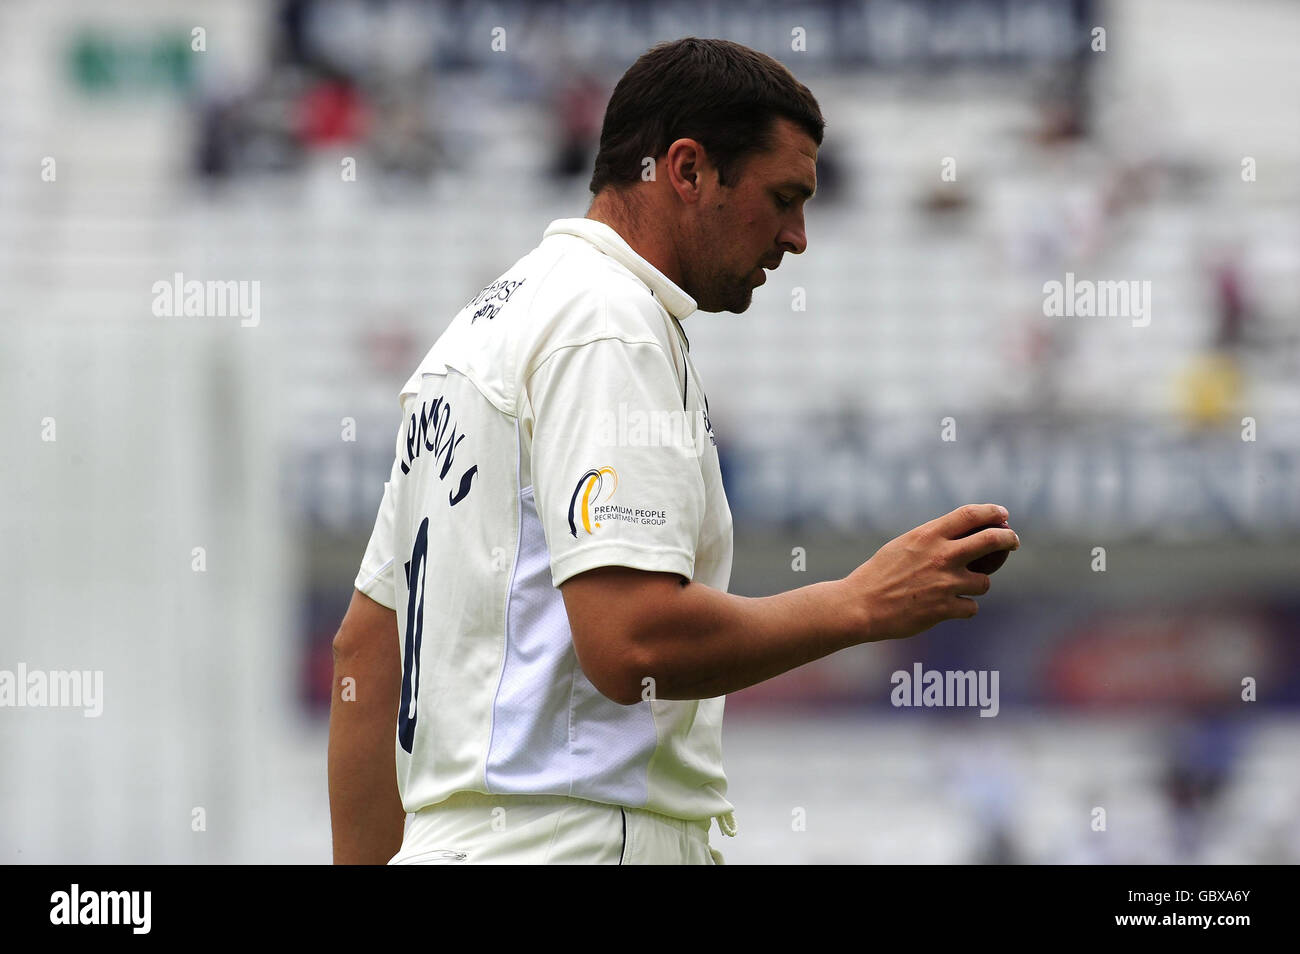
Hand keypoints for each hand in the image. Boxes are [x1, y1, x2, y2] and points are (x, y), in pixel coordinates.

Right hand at [842, 504, 1019, 641]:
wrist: (861, 606)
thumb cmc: (878, 575)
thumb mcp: (902, 546)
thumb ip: (930, 540)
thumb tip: (957, 536)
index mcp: (928, 535)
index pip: (969, 515)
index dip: (991, 512)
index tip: (1003, 515)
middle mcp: (941, 556)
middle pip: (991, 541)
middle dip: (1008, 539)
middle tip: (1013, 541)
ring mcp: (946, 583)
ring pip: (984, 582)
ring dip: (976, 584)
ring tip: (958, 588)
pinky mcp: (945, 609)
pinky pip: (971, 607)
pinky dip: (963, 608)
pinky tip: (947, 608)